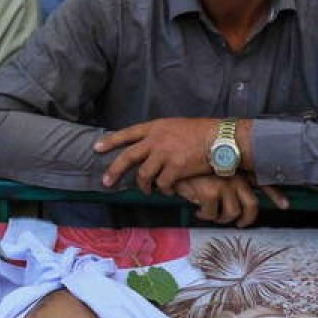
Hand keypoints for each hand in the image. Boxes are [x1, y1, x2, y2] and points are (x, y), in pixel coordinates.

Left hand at [95, 118, 218, 193]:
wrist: (220, 138)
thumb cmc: (202, 131)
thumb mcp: (176, 126)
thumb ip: (161, 136)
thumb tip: (150, 149)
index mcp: (155, 127)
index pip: (127, 134)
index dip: (111, 141)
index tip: (97, 148)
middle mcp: (156, 140)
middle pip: (128, 157)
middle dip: (114, 170)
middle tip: (106, 182)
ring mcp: (164, 154)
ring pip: (144, 175)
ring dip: (143, 186)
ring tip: (146, 190)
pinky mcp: (175, 169)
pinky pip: (163, 184)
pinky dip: (164, 190)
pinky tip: (168, 191)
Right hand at [174, 174, 288, 227]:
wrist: (169, 162)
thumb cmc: (190, 167)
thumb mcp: (211, 170)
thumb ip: (228, 178)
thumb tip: (236, 195)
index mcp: (237, 169)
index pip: (262, 180)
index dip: (276, 194)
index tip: (285, 205)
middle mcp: (234, 176)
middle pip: (251, 205)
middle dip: (246, 219)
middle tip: (238, 224)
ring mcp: (224, 183)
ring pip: (232, 213)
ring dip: (221, 218)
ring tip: (211, 215)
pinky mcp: (210, 191)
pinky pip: (212, 214)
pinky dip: (205, 216)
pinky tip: (198, 211)